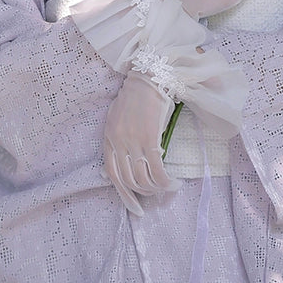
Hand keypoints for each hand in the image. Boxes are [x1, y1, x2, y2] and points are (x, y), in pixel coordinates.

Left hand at [103, 73, 177, 215]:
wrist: (148, 75)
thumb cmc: (136, 94)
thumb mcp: (119, 116)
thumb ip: (119, 137)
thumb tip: (127, 158)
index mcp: (108, 138)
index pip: (112, 175)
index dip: (124, 195)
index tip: (135, 208)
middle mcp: (117, 142)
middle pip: (128, 180)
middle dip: (143, 194)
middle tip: (156, 197)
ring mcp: (132, 142)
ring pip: (143, 178)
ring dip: (156, 189)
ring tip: (168, 188)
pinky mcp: (149, 139)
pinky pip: (157, 170)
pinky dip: (165, 181)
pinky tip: (174, 183)